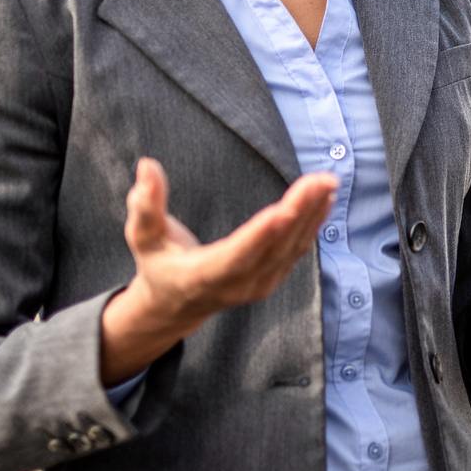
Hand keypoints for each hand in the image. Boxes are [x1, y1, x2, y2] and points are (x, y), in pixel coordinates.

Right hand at [100, 158, 338, 382]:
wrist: (176, 304)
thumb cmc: (157, 263)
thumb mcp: (142, 237)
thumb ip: (145, 205)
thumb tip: (146, 166)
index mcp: (201, 277)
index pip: (235, 257)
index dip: (260, 235)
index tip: (283, 211)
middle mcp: (236, 286)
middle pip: (273, 249)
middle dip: (298, 213)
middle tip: (320, 181)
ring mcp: (257, 285)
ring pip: (291, 249)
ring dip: (312, 214)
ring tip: (327, 182)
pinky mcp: (271, 278)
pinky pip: (296, 251)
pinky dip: (312, 224)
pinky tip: (325, 198)